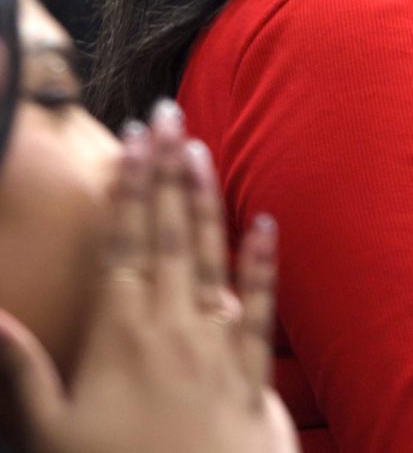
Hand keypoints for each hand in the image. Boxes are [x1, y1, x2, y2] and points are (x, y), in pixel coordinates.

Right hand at [0, 102, 298, 452]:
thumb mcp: (52, 434)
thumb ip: (23, 372)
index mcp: (121, 334)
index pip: (124, 243)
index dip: (128, 188)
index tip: (131, 140)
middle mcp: (172, 324)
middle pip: (167, 232)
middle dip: (165, 169)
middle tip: (167, 113)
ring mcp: (216, 341)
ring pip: (210, 254)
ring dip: (204, 199)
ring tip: (198, 148)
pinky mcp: (251, 366)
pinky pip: (262, 303)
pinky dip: (263, 260)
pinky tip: (266, 221)